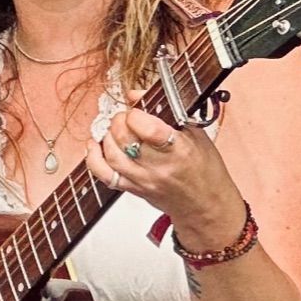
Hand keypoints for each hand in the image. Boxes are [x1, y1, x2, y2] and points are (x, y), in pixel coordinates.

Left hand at [84, 104, 247, 251]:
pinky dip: (94, 158)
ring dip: (108, 135)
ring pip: (112, 155)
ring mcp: (144, 181)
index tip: (138, 110)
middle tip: (126, 117)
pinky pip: (105, 175)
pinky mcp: (133, 190)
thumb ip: (167, 111)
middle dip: (120, 120)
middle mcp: (159, 168)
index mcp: (179, 150)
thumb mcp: (196, 134)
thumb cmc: (205, 171)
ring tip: (116, 129)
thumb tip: (136, 94)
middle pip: (125, 139)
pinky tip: (95, 145)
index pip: (148, 129)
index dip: (135, 114)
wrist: (206, 206)